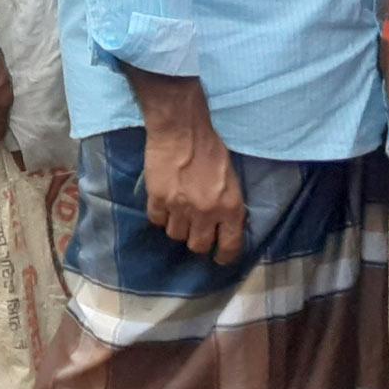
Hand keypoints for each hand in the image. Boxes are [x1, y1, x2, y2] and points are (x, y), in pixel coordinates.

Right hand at [141, 114, 245, 263]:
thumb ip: (228, 205)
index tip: (219, 258)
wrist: (181, 130)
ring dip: (177, 226)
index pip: (229, 245)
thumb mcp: (231, 181)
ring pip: (175, 235)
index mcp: (230, 207)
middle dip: (197, 240)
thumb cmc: (211, 151)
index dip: (224, 256)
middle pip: (198, 245)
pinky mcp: (158, 199)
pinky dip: (160, 215)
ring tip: (178, 212)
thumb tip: (224, 225)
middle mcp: (206, 212)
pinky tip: (164, 204)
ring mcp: (180, 207)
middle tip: (195, 231)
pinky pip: (157, 220)